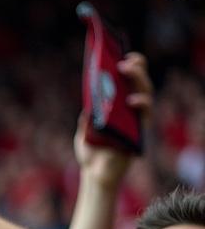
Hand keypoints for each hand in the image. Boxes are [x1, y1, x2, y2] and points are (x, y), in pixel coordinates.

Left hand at [73, 52, 152, 186]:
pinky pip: (145, 113)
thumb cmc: (90, 152)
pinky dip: (140, 104)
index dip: (126, 66)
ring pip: (145, 92)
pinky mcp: (141, 130)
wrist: (94, 174)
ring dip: (138, 79)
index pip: (126, 81)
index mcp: (117, 106)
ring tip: (127, 69)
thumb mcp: (83, 131)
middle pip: (138, 82)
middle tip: (124, 59)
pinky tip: (131, 100)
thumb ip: (86, 117)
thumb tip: (89, 106)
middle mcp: (130, 110)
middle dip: (134, 67)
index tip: (119, 54)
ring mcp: (137, 119)